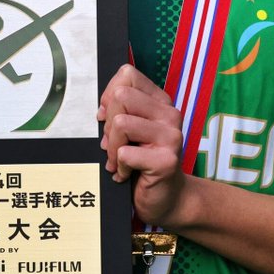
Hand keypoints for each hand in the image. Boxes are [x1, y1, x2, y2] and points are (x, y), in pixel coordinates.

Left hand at [97, 64, 185, 227]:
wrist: (168, 199)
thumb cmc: (144, 163)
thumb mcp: (133, 130)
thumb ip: (122, 111)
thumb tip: (102, 109)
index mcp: (161, 102)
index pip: (127, 74)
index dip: (109, 94)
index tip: (108, 117)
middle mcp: (169, 115)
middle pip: (121, 97)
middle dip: (108, 124)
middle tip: (114, 145)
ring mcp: (171, 137)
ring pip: (120, 123)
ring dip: (111, 148)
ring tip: (118, 161)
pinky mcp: (166, 161)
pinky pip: (124, 153)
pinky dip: (118, 167)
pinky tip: (126, 174)